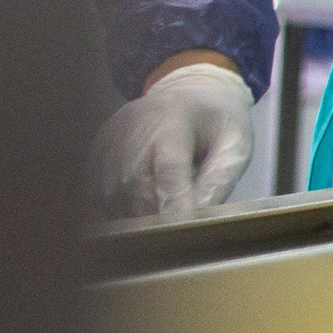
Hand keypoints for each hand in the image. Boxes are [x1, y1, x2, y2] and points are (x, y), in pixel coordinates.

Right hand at [90, 59, 254, 219]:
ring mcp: (110, 140)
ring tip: (159, 231)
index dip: (174, 205)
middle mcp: (133, 129)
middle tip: (176, 240)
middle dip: (156, 221)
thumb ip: (220, 180)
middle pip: (136, 189)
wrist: (187, 91)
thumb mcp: (236, 144)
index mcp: (173, 120)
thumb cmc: (216, 121)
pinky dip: (115, 214)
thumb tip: (202, 219)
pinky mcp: (96, 153)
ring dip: (134, 221)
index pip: (170, 170)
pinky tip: (136, 221)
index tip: (183, 232)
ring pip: (112, 198)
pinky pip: (96, 195)